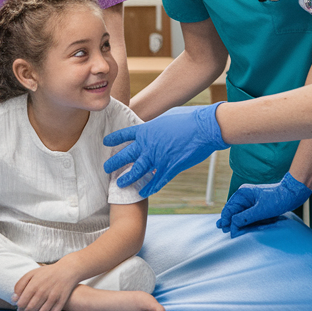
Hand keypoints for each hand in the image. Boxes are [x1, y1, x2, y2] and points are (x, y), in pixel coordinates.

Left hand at [12, 261, 79, 310]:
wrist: (66, 270)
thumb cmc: (46, 273)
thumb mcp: (31, 274)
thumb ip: (20, 285)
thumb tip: (14, 299)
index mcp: (34, 284)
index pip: (22, 302)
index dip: (19, 308)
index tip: (19, 309)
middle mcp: (43, 291)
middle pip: (30, 309)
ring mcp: (53, 297)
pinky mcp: (61, 301)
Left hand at [103, 104, 226, 196]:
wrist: (205, 128)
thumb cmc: (189, 119)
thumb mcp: (167, 118)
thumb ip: (156, 125)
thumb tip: (152, 127)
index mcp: (147, 130)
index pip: (126, 135)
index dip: (115, 139)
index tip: (106, 142)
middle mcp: (149, 145)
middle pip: (127, 155)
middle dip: (115, 163)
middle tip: (105, 168)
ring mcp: (159, 157)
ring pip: (138, 171)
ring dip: (128, 178)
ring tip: (119, 184)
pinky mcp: (171, 168)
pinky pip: (157, 181)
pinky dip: (149, 188)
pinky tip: (142, 193)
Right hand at [217, 173, 311, 237]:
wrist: (292, 193)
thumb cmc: (277, 199)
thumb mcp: (260, 210)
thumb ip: (245, 218)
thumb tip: (232, 224)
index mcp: (243, 194)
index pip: (230, 209)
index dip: (227, 220)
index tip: (227, 231)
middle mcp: (245, 196)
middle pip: (233, 211)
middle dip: (229, 221)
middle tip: (224, 231)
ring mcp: (251, 200)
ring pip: (240, 213)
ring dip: (237, 222)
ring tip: (231, 230)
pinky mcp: (258, 205)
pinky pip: (248, 214)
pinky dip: (245, 221)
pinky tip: (242, 226)